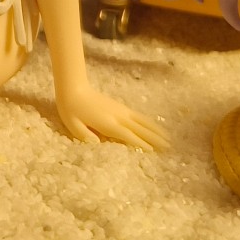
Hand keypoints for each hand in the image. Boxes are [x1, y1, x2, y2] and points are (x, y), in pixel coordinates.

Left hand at [55, 84, 170, 150]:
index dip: (140, 143)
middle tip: (168, 148)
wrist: (74, 88)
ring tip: (168, 138)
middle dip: (154, 139)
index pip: (127, 135)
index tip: (153, 151)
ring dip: (155, 130)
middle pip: (140, 129)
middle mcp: (118, 117)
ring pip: (142, 122)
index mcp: (107, 123)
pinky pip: (138, 116)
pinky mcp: (120, 107)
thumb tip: (98, 144)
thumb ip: (85, 136)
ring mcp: (121, 110)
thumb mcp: (73, 126)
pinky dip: (149, 122)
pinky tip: (154, 126)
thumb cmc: (71, 109)